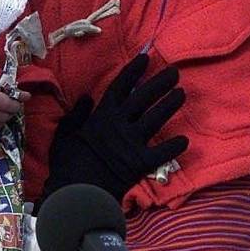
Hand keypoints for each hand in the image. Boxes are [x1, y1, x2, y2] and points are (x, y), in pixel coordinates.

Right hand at [42, 54, 187, 202]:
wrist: (78, 192)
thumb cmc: (67, 163)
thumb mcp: (65, 134)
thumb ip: (76, 115)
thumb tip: (86, 97)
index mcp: (101, 115)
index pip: (120, 86)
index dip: (133, 71)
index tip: (146, 59)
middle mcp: (120, 124)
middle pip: (143, 97)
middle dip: (159, 82)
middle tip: (174, 72)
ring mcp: (133, 142)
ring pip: (156, 118)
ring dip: (170, 104)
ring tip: (181, 94)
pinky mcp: (142, 163)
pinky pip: (163, 152)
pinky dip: (174, 146)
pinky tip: (184, 140)